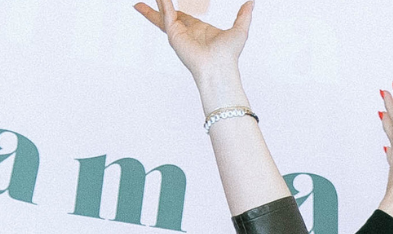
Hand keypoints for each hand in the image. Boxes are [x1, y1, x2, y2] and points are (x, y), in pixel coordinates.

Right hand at [134, 0, 252, 103]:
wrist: (219, 68)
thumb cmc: (229, 55)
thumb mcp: (240, 29)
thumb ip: (244, 15)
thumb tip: (252, 3)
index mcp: (198, 30)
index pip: (182, 14)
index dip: (175, 5)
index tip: (167, 0)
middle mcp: (186, 32)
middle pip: (167, 14)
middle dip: (159, 5)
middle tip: (152, 0)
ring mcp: (178, 34)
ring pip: (163, 13)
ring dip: (156, 4)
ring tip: (140, 3)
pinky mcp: (174, 34)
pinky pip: (166, 13)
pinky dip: (163, 3)